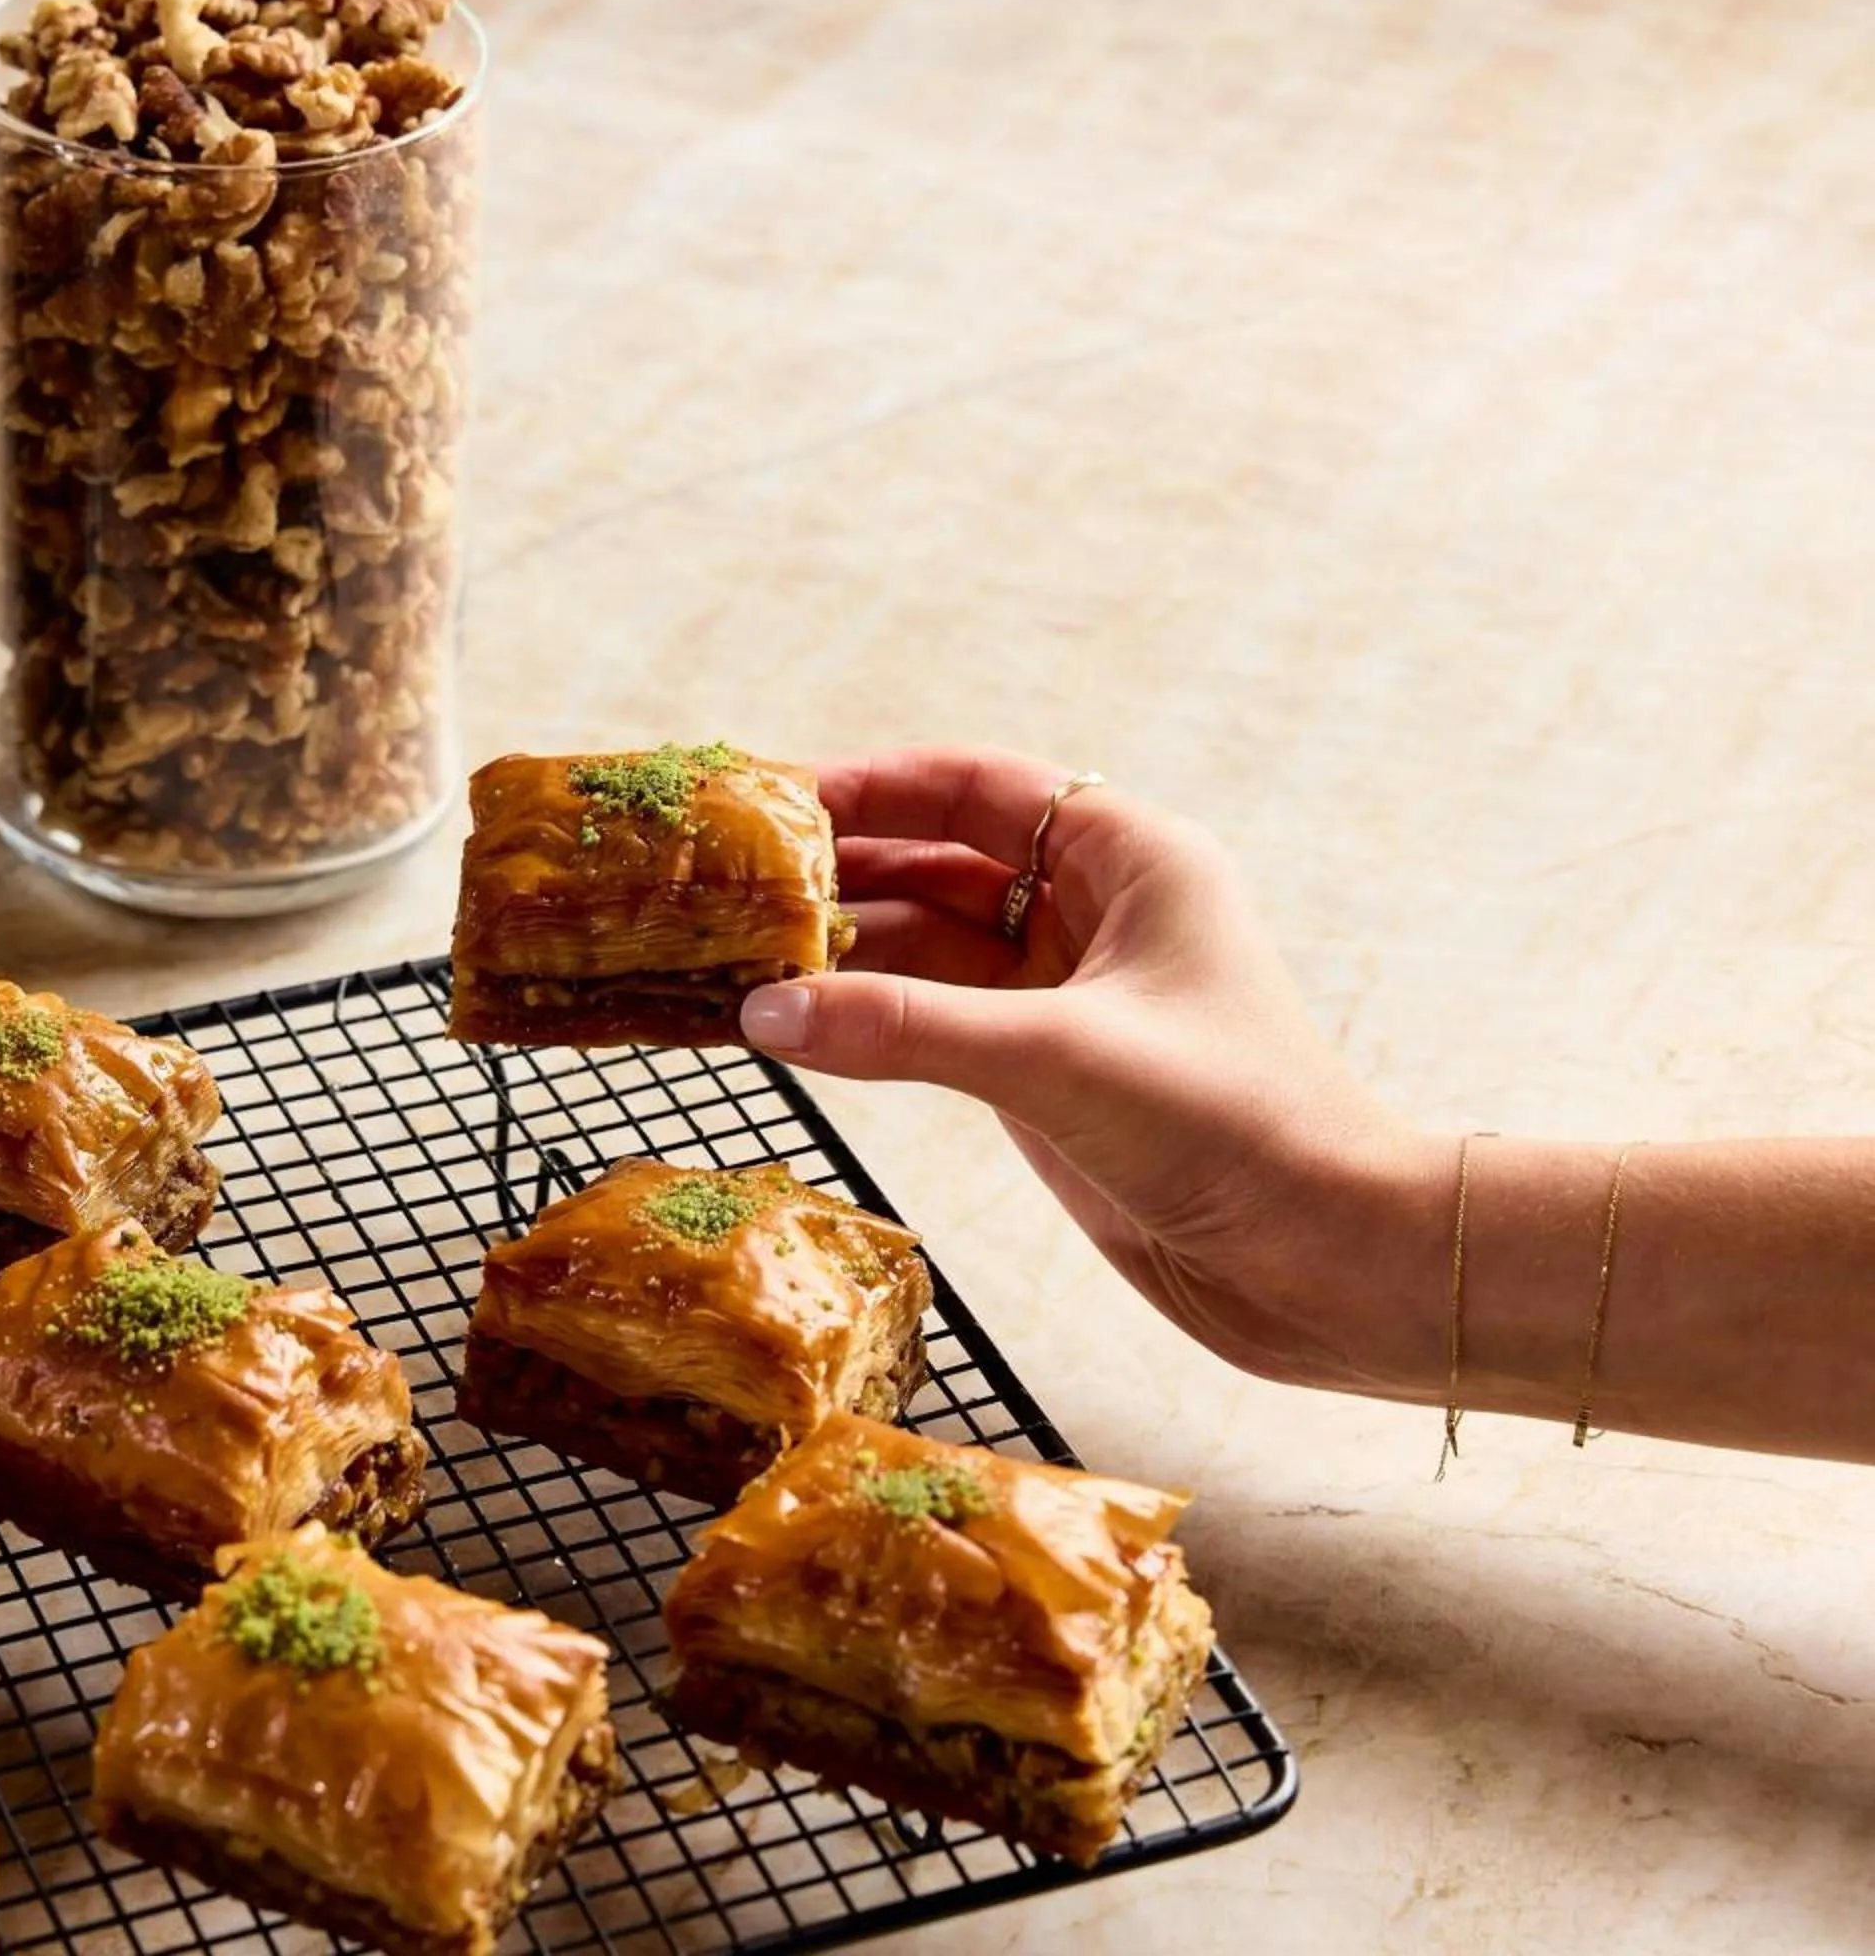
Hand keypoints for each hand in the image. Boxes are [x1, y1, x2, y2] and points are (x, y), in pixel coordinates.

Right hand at [740, 746, 1440, 1399]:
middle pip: (937, 861)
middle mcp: (1093, 912)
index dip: (869, 787)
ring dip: (840, 953)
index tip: (768, 804)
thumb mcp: (1060, 1060)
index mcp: (1128, 858)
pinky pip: (931, 1023)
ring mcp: (1065, 996)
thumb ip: (907, 1029)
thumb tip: (765, 1013)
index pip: (973, 787)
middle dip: (837, 872)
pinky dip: (865, 1020)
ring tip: (735, 960)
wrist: (1327, 1266)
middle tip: (727, 888)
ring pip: (926, 946)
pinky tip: (791, 1026)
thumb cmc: (1240, 1128)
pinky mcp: (1044, 1075)